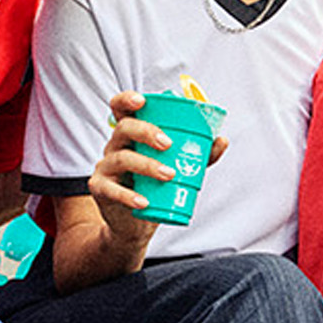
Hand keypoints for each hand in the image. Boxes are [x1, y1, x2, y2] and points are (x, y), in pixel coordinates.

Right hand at [85, 91, 229, 244]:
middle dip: (146, 132)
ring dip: (147, 164)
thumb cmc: (154, 187)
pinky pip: (111, 189)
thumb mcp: (175, 167)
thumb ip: (198, 154)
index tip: (142, 101)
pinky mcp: (100, 189)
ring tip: (169, 175)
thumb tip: (222, 140)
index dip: (127, 99)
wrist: (133, 224)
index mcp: (131, 134)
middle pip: (124, 128)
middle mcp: (114, 145)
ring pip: (121, 158)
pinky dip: (129, 196)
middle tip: (168, 144)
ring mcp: (105, 167)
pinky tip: (144, 202)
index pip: (120, 108)